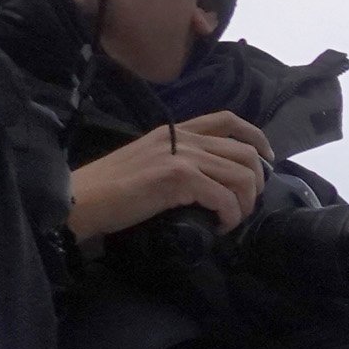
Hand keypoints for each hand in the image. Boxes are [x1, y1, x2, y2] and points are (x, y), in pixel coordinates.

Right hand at [68, 111, 271, 241]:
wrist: (80, 198)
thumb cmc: (111, 188)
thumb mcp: (149, 161)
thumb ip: (178, 160)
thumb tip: (211, 180)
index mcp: (175, 131)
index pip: (228, 120)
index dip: (257, 138)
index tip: (268, 160)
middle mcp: (181, 138)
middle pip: (245, 152)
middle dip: (256, 182)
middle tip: (245, 206)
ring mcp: (181, 155)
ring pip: (241, 175)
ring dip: (245, 203)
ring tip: (231, 219)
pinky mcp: (178, 178)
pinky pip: (225, 198)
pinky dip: (230, 216)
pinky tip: (218, 227)